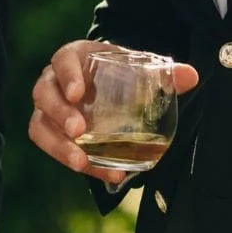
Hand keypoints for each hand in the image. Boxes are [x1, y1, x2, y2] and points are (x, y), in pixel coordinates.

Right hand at [28, 39, 200, 185]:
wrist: (104, 82)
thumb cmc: (118, 72)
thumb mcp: (139, 67)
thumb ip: (164, 73)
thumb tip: (191, 76)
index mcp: (73, 58)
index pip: (63, 61)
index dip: (67, 76)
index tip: (78, 93)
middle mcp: (53, 81)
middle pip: (44, 94)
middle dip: (59, 113)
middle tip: (79, 130)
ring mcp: (49, 109)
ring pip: (40, 126)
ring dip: (58, 145)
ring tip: (81, 162)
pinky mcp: (50, 131)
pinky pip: (51, 147)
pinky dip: (73, 162)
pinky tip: (105, 174)